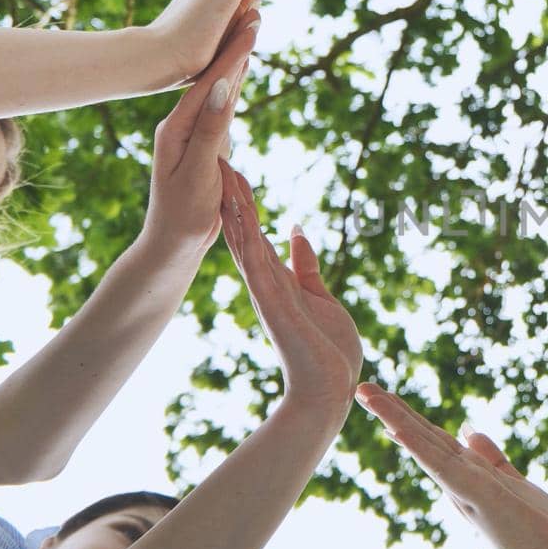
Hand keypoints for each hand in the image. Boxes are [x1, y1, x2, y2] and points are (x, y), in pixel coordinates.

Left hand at [140, 11, 257, 252]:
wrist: (171, 245)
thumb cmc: (183, 215)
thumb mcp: (198, 173)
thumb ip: (210, 130)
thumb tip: (223, 87)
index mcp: (177, 127)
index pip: (211, 83)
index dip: (233, 53)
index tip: (251, 25)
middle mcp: (183, 125)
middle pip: (214, 78)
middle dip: (234, 45)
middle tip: (253, 13)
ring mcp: (193, 135)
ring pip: (220, 91)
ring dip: (235, 59)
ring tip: (248, 31)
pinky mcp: (203, 147)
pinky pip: (224, 110)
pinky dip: (235, 86)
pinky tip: (239, 73)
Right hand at [219, 166, 362, 410]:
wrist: (330, 390)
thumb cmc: (328, 351)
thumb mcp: (321, 297)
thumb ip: (306, 267)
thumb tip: (298, 232)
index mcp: (277, 281)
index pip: (256, 233)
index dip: (245, 202)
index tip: (233, 170)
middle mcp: (266, 283)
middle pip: (244, 230)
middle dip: (232, 195)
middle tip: (217, 157)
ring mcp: (267, 293)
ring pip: (245, 241)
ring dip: (235, 208)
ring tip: (223, 173)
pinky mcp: (274, 305)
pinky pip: (257, 265)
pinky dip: (247, 239)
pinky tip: (238, 215)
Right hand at [354, 385, 547, 548]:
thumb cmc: (533, 528)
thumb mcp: (511, 481)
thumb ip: (490, 457)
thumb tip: (467, 430)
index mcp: (466, 473)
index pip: (432, 439)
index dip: (407, 416)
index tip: (382, 398)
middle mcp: (457, 479)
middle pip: (420, 437)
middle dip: (391, 411)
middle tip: (361, 387)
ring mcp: (463, 485)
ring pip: (424, 445)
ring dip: (395, 418)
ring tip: (367, 395)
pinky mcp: (475, 493)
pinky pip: (441, 466)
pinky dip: (418, 447)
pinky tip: (396, 429)